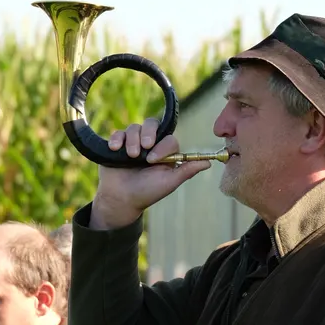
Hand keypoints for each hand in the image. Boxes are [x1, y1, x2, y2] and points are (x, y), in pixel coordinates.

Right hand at [88, 117, 210, 229]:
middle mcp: (150, 145)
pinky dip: (117, 139)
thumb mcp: (169, 182)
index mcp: (165, 152)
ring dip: (132, 139)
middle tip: (144, 148)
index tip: (153, 160)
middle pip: (152, 124)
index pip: (168, 139)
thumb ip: (187, 170)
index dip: (162, 146)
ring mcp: (134, 143)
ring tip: (131, 156)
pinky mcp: (118, 144)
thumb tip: (209, 162)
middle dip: (148, 133)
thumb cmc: (147, 192)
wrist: (122, 200)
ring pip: (135, 127)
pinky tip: (116, 148)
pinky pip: (118, 132)